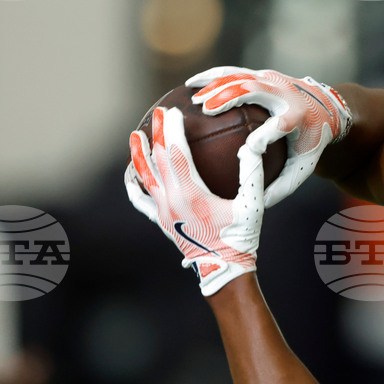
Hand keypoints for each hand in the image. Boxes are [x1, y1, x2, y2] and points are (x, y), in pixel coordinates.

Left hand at [125, 106, 265, 295]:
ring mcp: (163, 213)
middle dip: (157, 133)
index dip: (172, 129)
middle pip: (158, 159)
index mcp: (191, 194)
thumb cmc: (240, 239)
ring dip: (139, 154)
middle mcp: (171, 201)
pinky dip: (134, 185)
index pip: (176, 152)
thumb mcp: (252, 205)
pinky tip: (131, 175)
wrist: (224, 271)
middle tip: (157, 112)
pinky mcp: (162, 223)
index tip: (172, 111)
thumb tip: (252, 145)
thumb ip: (252, 173)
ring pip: (144, 177)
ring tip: (134, 136)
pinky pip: (141, 201)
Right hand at [185, 67, 351, 207]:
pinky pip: (233, 72)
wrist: (325, 108)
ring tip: (193, 99)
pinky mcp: (262, 75)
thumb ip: (281, 187)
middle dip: (230, 96)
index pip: (282, 125)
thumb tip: (256, 206)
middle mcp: (287, 94)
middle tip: (206, 109)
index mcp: (300, 118)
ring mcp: (274, 80)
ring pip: (241, 76)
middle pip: (257, 90)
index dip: (266, 134)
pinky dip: (211, 76)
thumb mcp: (301, 169)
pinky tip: (189, 85)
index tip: (248, 147)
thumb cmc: (308, 144)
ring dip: (215, 85)